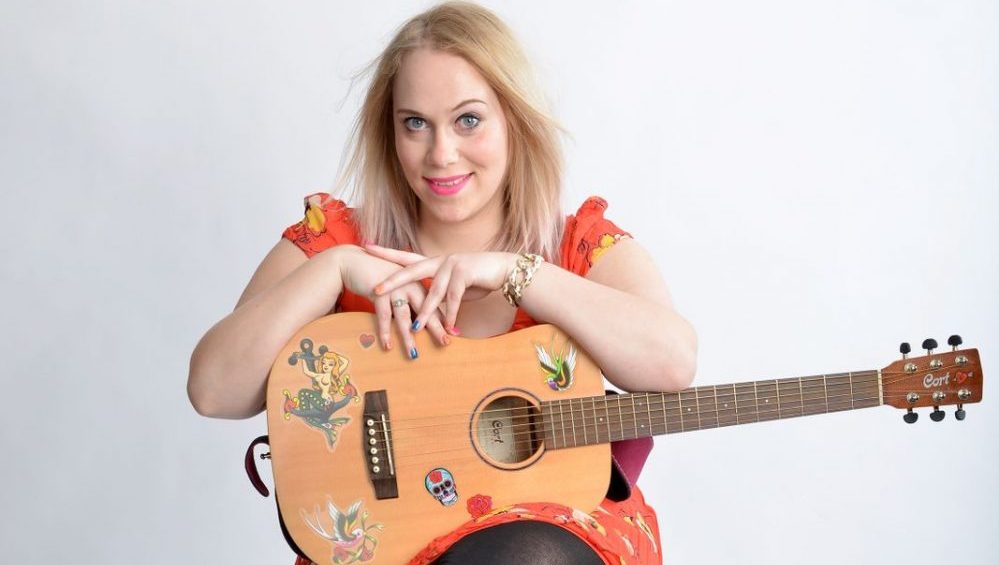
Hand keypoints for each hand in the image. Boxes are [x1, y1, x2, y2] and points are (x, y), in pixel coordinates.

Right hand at [334, 245, 449, 356]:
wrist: (356, 261)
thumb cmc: (379, 276)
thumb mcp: (399, 287)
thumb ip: (410, 301)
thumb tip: (420, 321)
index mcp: (418, 283)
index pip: (433, 304)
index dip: (443, 319)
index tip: (454, 334)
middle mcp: (410, 285)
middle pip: (426, 309)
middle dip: (436, 328)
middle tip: (446, 343)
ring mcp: (395, 288)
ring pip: (404, 317)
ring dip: (408, 338)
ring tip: (414, 355)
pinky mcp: (379, 291)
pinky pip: (383, 316)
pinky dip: (385, 332)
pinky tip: (388, 346)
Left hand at [364, 244, 517, 332]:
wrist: (505, 270)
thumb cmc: (480, 278)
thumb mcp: (456, 286)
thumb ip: (441, 293)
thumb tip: (431, 308)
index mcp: (435, 262)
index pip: (407, 257)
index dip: (387, 253)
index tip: (368, 248)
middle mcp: (441, 260)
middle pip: (411, 269)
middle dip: (393, 281)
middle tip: (375, 290)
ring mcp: (452, 265)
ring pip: (433, 291)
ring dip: (425, 312)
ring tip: (414, 328)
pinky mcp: (465, 272)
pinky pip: (453, 297)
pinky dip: (450, 314)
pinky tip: (447, 327)